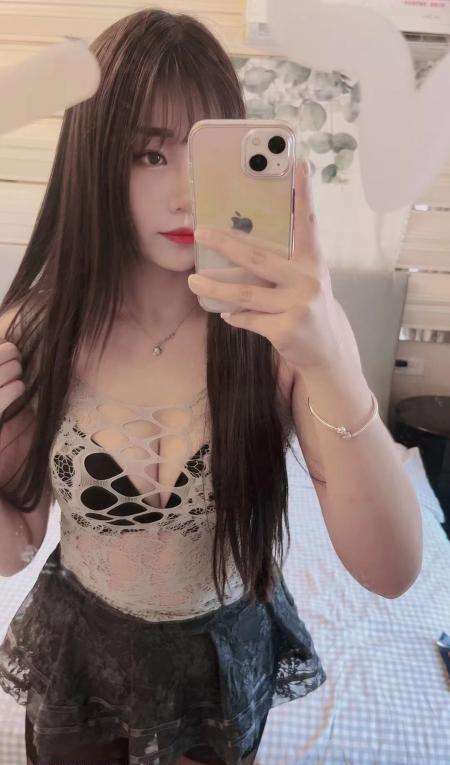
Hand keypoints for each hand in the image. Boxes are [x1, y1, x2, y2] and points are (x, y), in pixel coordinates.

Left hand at [188, 158, 342, 371]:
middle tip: (199, 232)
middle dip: (226, 244)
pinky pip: (249, 318)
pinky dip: (235, 316)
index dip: (304, 193)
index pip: (308, 222)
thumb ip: (283, 262)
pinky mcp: (286, 330)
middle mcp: (308, 280)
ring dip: (215, 287)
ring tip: (192, 280)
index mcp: (313, 262)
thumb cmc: (308, 306)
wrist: (328, 349)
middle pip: (259, 258)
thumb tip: (238, 244)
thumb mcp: (306, 279)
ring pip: (245, 294)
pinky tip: (226, 313)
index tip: (299, 162)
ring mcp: (298, 306)